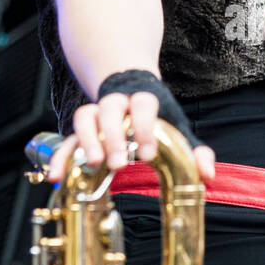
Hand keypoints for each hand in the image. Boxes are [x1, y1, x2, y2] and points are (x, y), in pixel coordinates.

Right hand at [47, 92, 216, 185]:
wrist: (129, 87)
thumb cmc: (157, 116)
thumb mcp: (177, 129)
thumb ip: (194, 151)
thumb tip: (208, 175)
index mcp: (144, 99)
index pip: (143, 104)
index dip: (143, 126)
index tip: (147, 154)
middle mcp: (118, 102)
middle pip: (110, 109)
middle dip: (113, 136)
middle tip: (119, 164)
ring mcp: (97, 112)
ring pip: (85, 116)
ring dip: (87, 140)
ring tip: (94, 164)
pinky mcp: (82, 128)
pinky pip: (67, 138)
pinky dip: (61, 157)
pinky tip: (56, 177)